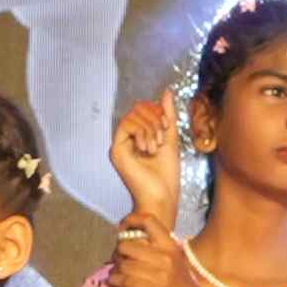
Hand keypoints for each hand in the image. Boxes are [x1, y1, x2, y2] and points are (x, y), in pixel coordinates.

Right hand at [110, 97, 184, 229]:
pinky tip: (147, 148)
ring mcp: (120, 144)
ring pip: (133, 115)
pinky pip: (126, 124)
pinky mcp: (116, 150)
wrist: (162, 195)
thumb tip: (167, 91)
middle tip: (161, 137)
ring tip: (155, 146)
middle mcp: (126, 139)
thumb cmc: (167, 174)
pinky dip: (142, 132)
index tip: (167, 125)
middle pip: (137, 108)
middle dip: (154, 118)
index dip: (157, 110)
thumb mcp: (171, 138)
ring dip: (150, 127)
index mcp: (138, 136)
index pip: (143, 108)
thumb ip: (168, 115)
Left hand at [113, 215, 215, 286]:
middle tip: (117, 260)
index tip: (121, 227)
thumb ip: (160, 252)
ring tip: (115, 274)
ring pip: (123, 263)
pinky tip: (114, 283)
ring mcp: (161, 275)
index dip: (130, 220)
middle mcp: (167, 257)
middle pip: (127, 244)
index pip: (149, 220)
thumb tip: (135, 242)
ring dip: (114, 269)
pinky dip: (114, 281)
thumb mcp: (178, 265)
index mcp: (173, 247)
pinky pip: (125, 281)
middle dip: (117, 252)